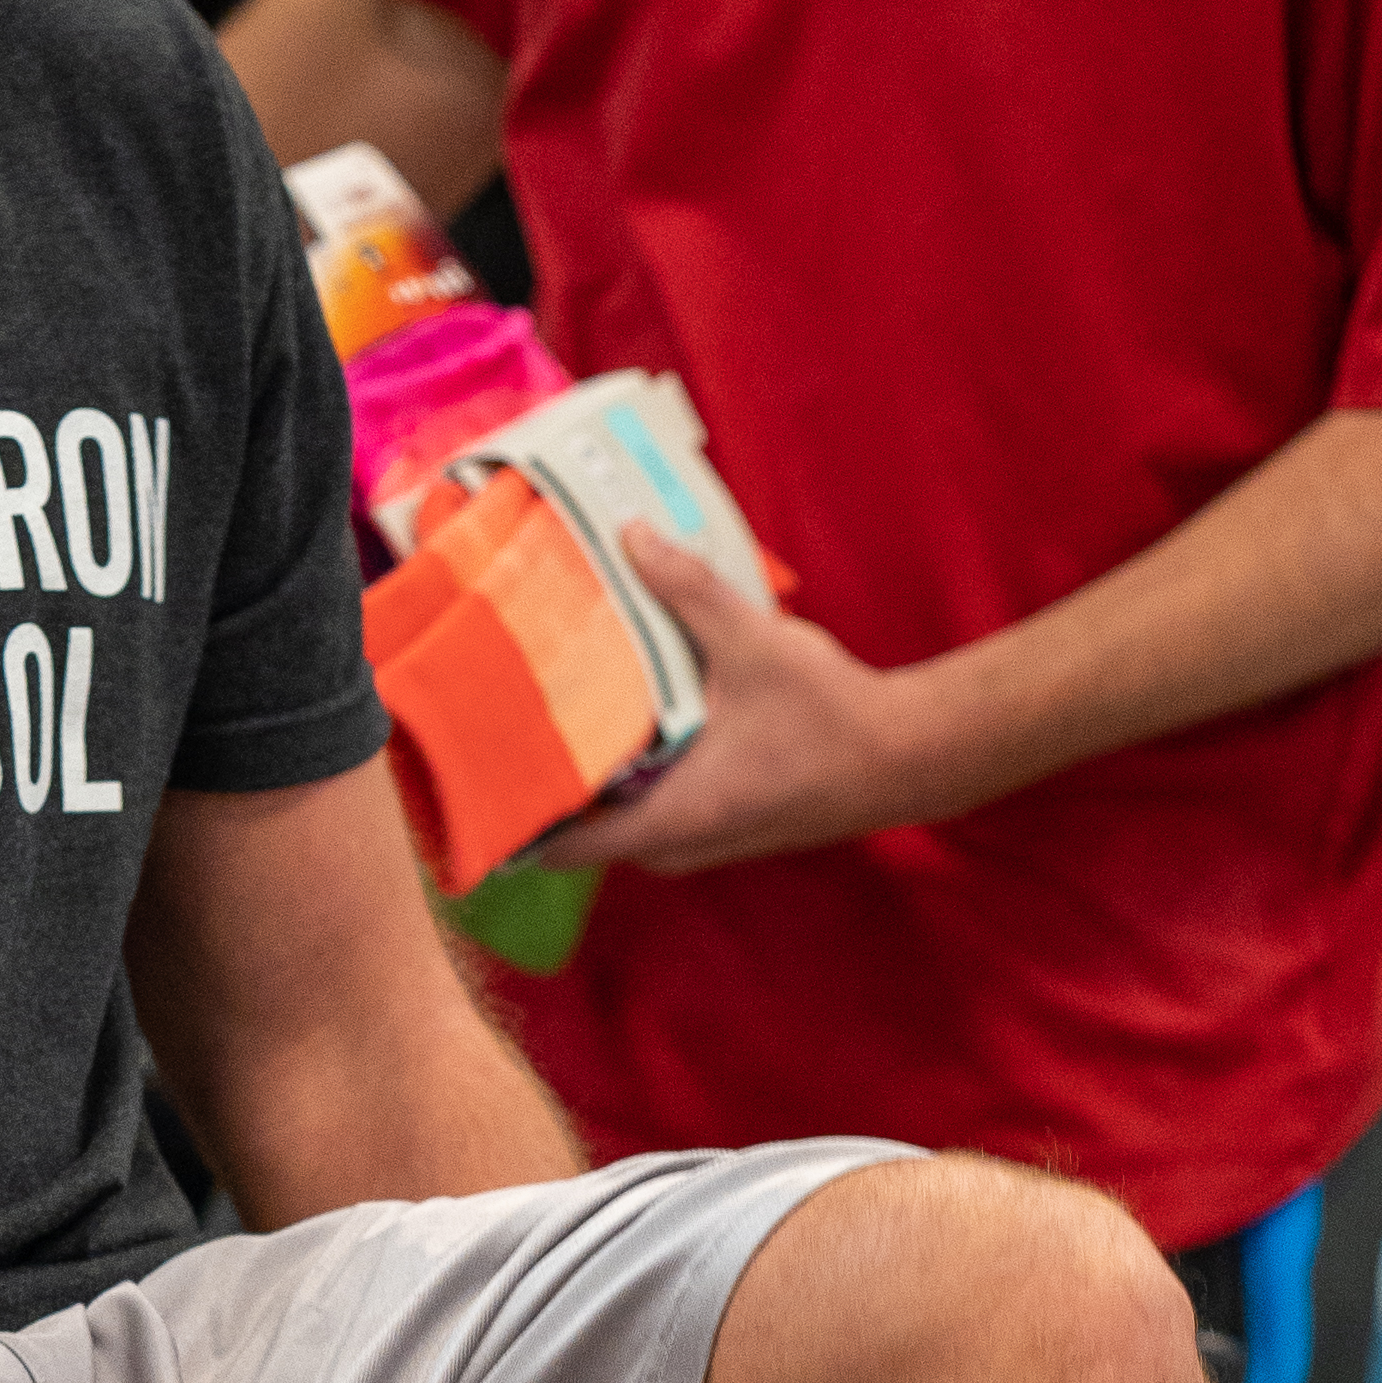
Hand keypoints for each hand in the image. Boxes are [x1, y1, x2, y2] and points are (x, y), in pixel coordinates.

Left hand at [544, 539, 944, 876]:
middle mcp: (679, 844)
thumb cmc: (833, 718)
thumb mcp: (752, 645)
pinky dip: (632, 777)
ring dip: (593, 778)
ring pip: (622, 819)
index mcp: (671, 818)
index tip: (471, 778)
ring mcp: (705, 840)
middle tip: (504, 721)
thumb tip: (631, 537)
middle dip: (545, 782)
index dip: (512, 818)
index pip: (562, 846)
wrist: (910, 758)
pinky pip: (655, 810)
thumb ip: (687, 591)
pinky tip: (627, 722)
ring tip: (555, 714)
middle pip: (584, 829)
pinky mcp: (726, 823)